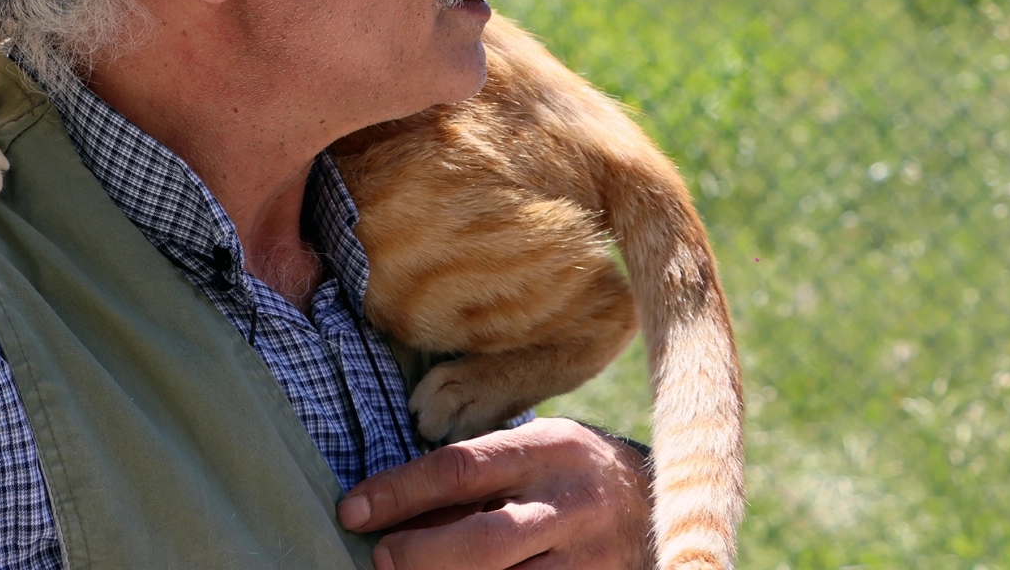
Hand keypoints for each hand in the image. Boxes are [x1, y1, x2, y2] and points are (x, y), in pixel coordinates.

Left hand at [337, 418, 653, 569]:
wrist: (658, 505)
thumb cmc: (565, 475)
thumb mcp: (525, 455)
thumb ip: (469, 484)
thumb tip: (385, 512)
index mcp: (543, 451)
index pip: (458, 470)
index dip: (398, 491)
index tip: (351, 510)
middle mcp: (569, 505)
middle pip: (484, 542)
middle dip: (420, 554)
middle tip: (378, 558)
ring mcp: (590, 560)